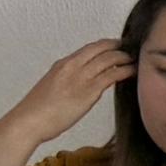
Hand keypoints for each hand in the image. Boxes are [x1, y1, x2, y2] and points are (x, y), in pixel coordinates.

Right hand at [0, 40, 127, 157]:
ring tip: (136, 59)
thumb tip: (82, 82)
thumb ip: (68, 79)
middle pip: (101, 48)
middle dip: (119, 46)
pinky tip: (134, 72)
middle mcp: (72, 66)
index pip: (89, 48)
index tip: (117, 46)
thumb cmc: (38, 110)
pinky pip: (112, 75)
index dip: (106, 45)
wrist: (29, 121)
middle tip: (131, 48)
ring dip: (125, 57)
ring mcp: (81, 77)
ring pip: (109, 59)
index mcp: (62, 64)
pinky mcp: (89, 91)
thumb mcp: (52, 86)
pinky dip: (126, 71)